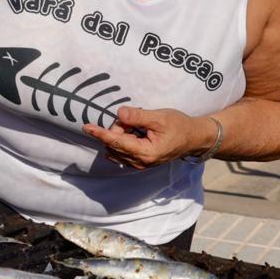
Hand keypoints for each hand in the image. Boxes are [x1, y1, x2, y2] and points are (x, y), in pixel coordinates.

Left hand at [83, 106, 215, 170]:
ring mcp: (140, 164)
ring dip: (122, 134)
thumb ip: (138, 116)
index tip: (86, 127)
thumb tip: (119, 114)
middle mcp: (140, 162)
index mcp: (145, 153)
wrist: (193, 138)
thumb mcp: (159, 117)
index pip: (116, 142)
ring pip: (117, 148)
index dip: (101, 133)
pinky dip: (125, 140)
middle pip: (115, 144)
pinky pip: (123, 151)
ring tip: (140, 126)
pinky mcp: (140, 162)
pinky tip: (137, 133)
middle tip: (135, 117)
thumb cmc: (179, 126)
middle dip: (119, 128)